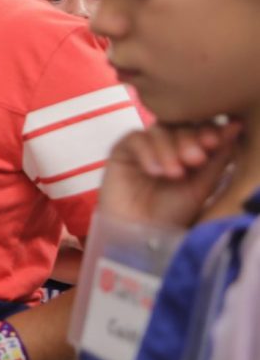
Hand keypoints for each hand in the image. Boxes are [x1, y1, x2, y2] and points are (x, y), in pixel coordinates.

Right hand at [97, 121, 240, 225]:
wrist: (139, 235)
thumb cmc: (172, 215)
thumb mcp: (202, 187)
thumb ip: (217, 158)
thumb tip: (236, 127)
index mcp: (191, 150)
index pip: (201, 128)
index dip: (208, 130)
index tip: (214, 143)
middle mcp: (168, 145)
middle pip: (180, 124)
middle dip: (190, 140)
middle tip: (195, 160)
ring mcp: (145, 147)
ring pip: (159, 130)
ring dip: (169, 149)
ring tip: (174, 174)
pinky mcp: (122, 151)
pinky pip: (136, 139)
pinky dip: (147, 152)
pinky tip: (154, 172)